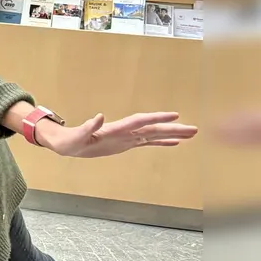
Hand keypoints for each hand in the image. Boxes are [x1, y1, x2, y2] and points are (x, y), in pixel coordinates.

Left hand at [34, 111, 197, 157]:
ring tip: (191, 134)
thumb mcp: (76, 137)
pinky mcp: (125, 144)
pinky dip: (161, 142)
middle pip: (152, 128)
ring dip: (172, 134)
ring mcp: (126, 138)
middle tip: (194, 129)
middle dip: (173, 128)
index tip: (174, 115)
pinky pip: (147, 143)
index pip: (139, 122)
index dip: (156, 118)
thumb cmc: (69, 141)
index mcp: (114, 129)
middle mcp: (124, 132)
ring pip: (153, 135)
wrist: (67, 143)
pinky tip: (175, 143)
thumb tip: (99, 116)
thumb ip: (88, 128)